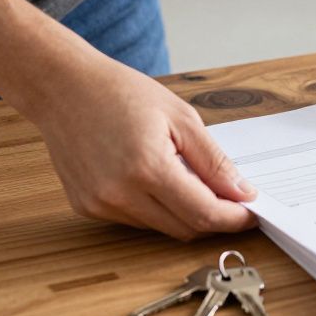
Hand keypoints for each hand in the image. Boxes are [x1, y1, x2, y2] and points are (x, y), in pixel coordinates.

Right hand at [28, 57, 257, 239]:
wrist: (62, 87)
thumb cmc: (120, 92)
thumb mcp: (181, 117)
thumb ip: (214, 161)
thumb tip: (242, 193)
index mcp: (147, 168)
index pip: (204, 213)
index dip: (234, 218)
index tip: (253, 213)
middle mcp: (119, 194)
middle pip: (184, 228)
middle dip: (214, 218)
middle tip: (233, 200)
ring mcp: (99, 204)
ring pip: (161, 227)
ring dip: (184, 213)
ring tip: (189, 178)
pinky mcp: (86, 207)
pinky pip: (135, 220)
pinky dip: (155, 208)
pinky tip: (153, 178)